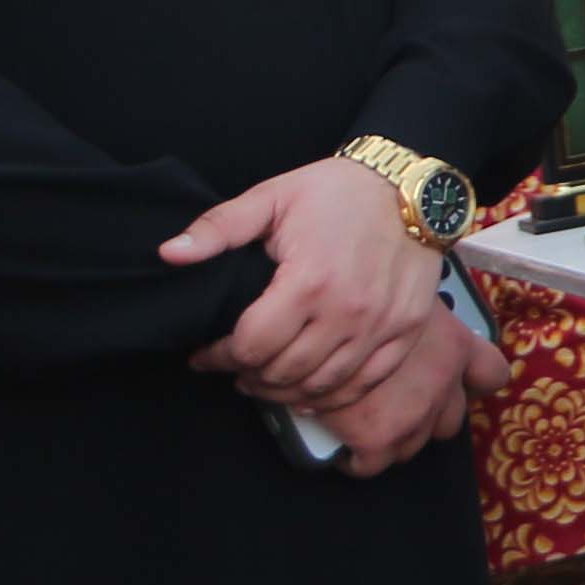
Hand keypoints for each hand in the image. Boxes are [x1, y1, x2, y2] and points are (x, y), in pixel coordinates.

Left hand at [168, 158, 445, 414]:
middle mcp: (348, 311)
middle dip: (249, 375)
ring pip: (322, 385)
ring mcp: (381, 325)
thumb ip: (218, 228)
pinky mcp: (407, 330)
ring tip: (266, 380)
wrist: (415, 187)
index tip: (207, 355)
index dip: (220, 357)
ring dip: (286, 390)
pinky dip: (334, 396)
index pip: (252, 345)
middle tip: (235, 367)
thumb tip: (169, 253)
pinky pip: (366, 382)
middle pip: (284, 371)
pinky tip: (311, 392)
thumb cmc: (339, 191)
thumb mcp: (272, 197)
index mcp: (309, 280)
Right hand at [320, 308, 510, 476]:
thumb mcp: (404, 296)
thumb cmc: (360, 291)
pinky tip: (342, 446)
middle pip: (449, 421)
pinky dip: (358, 460)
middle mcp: (444, 382)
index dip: (471, 385)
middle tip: (393, 404)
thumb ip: (417, 319)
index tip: (453, 386)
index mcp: (456, 344)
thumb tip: (408, 327)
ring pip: (412, 445)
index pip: (490, 375)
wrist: (320, 316)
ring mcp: (415, 413)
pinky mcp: (378, 437)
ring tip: (365, 421)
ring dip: (393, 436)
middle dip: (425, 417)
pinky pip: (371, 464)